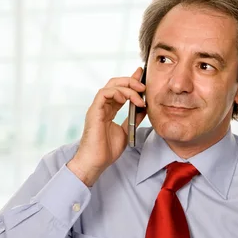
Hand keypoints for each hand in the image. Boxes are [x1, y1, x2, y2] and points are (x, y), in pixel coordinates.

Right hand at [67, 67, 147, 185]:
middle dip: (131, 81)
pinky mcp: (94, 111)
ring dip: (127, 88)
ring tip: (139, 97)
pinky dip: (116, 93)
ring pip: (111, 86)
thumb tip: (143, 107)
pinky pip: (104, 94)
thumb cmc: (107, 150)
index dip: (131, 82)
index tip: (143, 76)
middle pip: (115, 84)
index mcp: (109, 110)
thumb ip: (133, 118)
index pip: (120, 90)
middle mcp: (102, 106)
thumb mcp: (126, 131)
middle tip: (143, 86)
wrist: (96, 162)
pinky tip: (125, 99)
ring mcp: (97, 107)